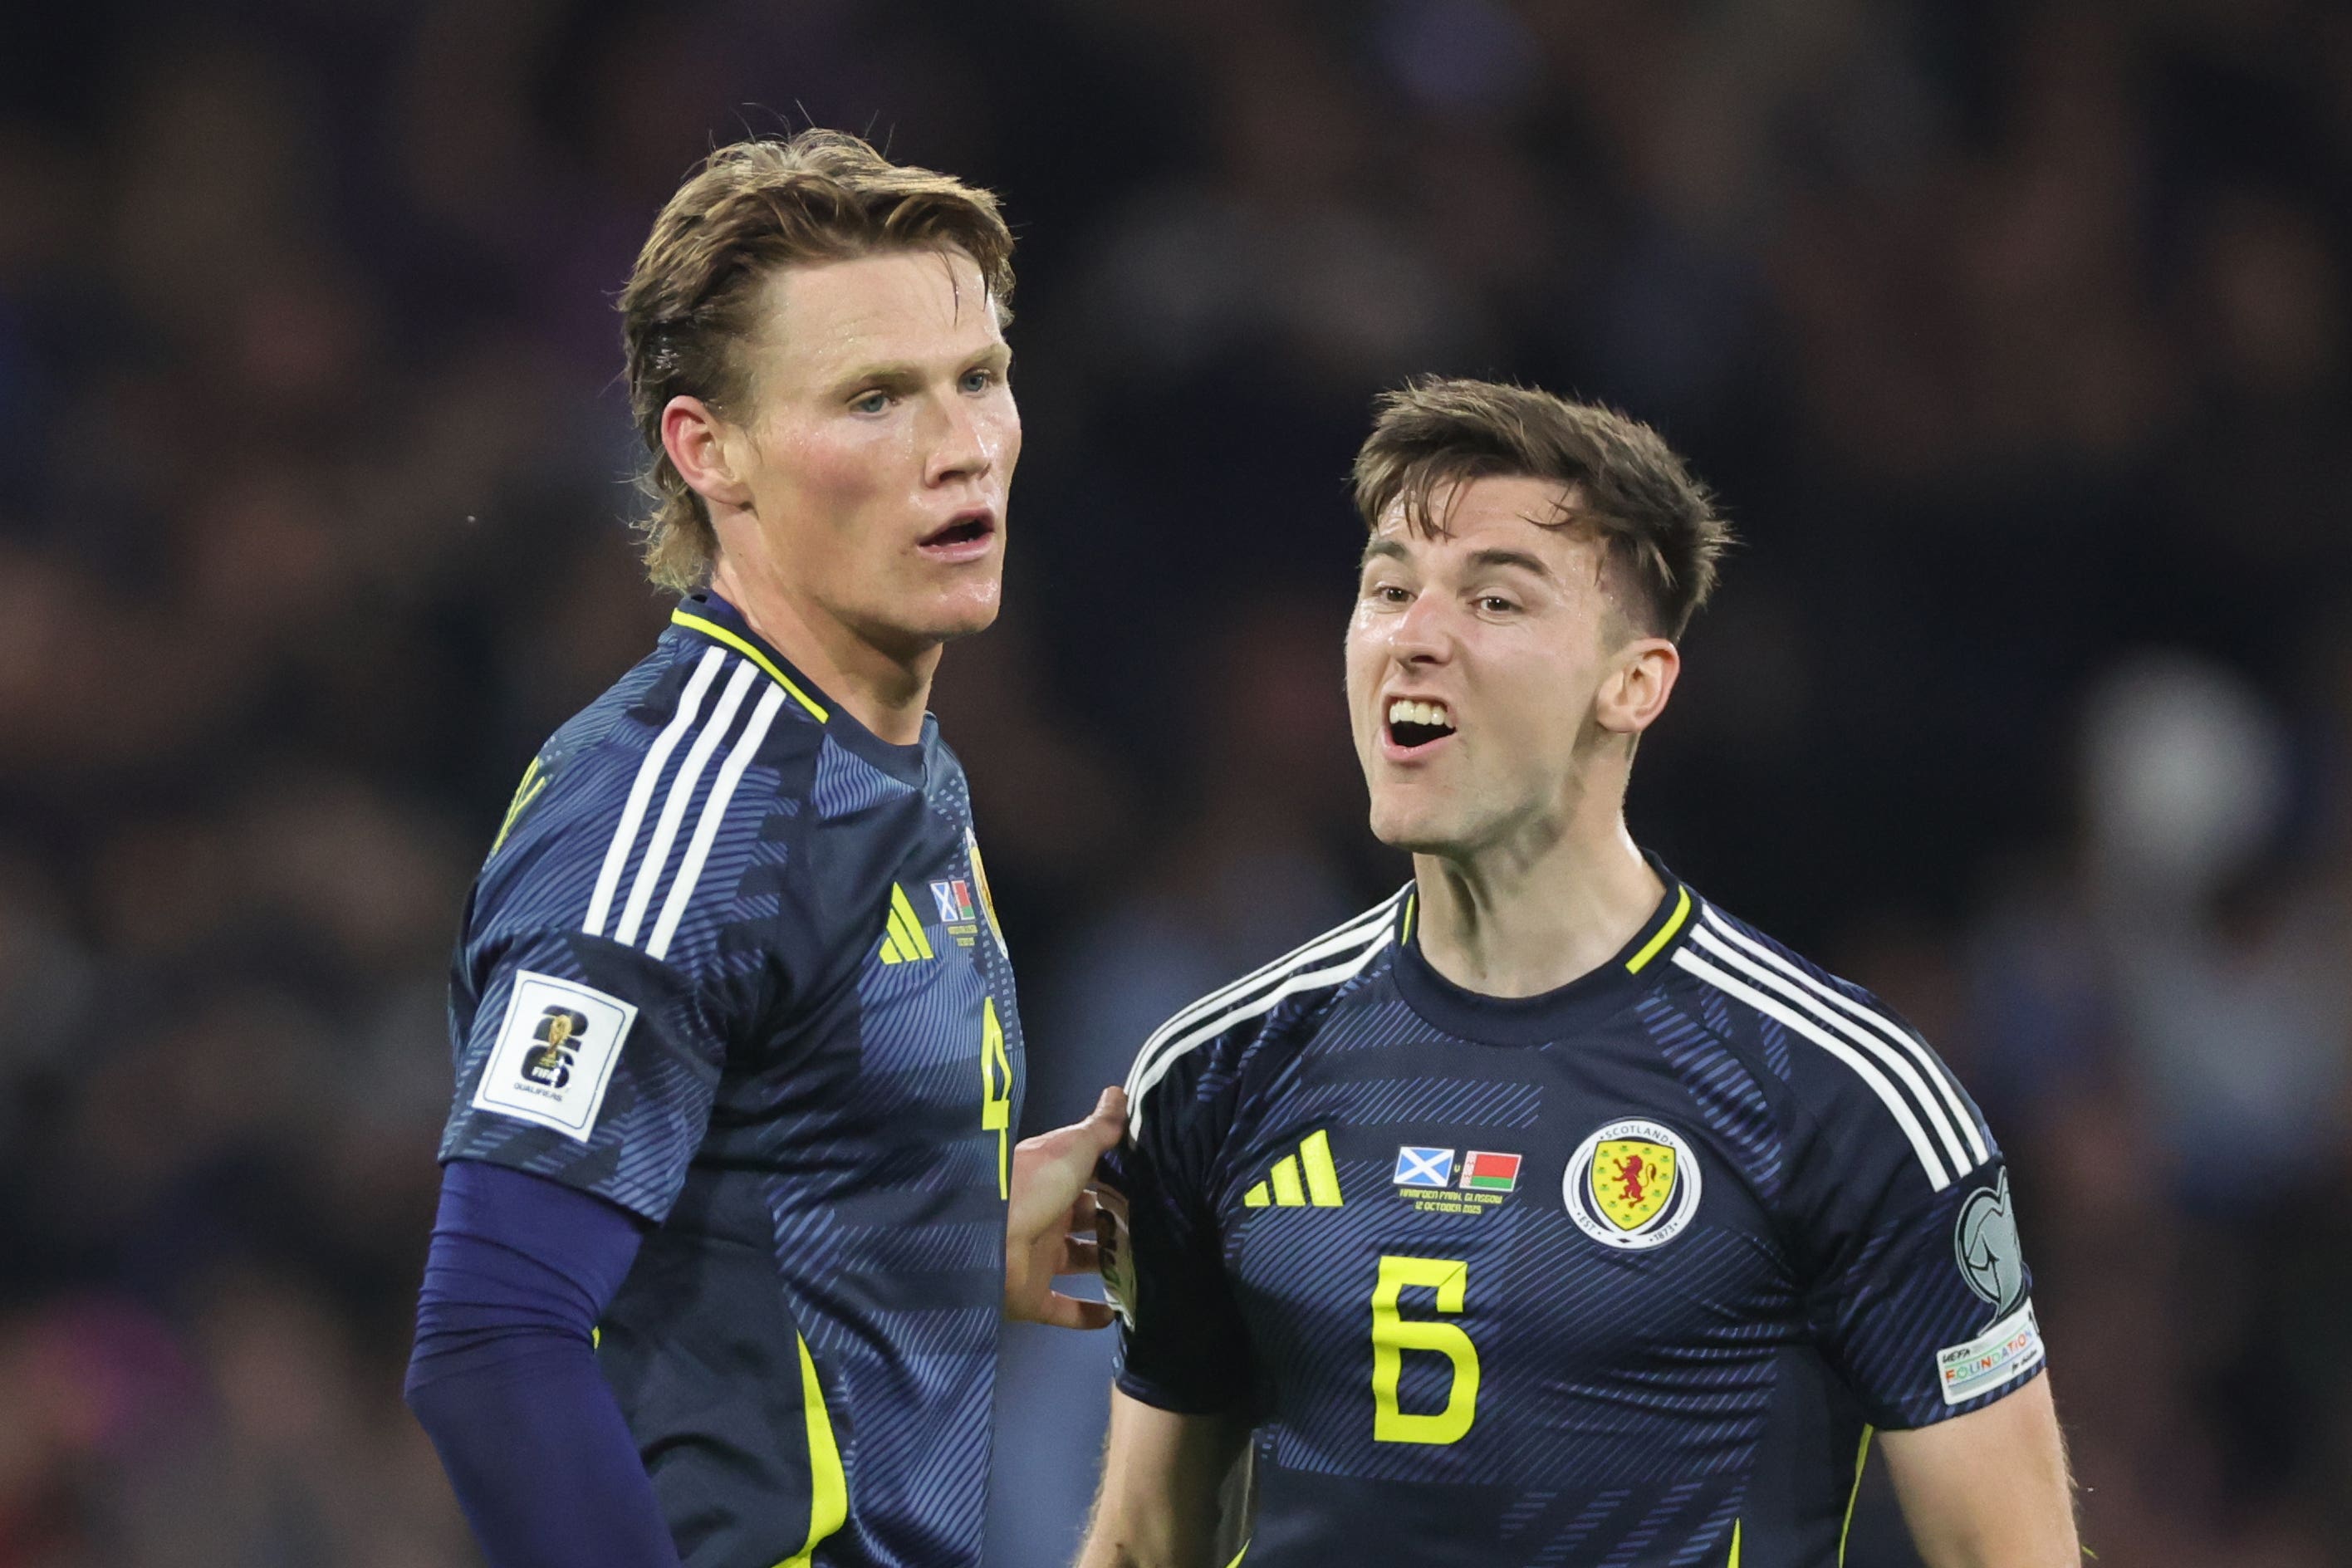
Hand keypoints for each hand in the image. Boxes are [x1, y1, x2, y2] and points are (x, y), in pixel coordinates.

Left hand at [1004, 1085, 1127, 1327]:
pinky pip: (1064, 1310)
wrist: (984, 1242)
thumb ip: (1098, 1128)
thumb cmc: (1031, 1187)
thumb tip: (1118, 1091)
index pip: (1087, 1177)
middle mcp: (1043, 1216)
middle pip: (1086, 1219)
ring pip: (1079, 1261)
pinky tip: (1116, 1314)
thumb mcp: (1070, 1149)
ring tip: (1147, 1266)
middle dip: (1116, 1222)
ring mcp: (1036, 1259)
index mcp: (1049, 1180)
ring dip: (1107, 1265)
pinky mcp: (1032, 1298)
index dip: (1115, 1178)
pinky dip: (1087, 1315)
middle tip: (1157, 1226)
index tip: (1150, 1182)